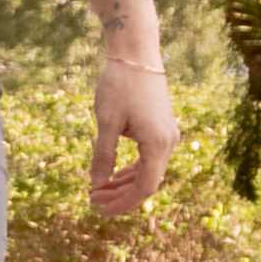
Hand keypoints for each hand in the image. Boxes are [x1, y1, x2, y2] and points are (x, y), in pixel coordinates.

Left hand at [88, 44, 176, 213]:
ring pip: (148, 171)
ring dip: (124, 183)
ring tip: (98, 191)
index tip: (98, 208)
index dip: (122, 202)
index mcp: (158, 143)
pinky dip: (131, 169)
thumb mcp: (106, 122)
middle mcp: (168, 142)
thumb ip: (102, 156)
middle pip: (147, 182)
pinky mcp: (161, 128)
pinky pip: (148, 158)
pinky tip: (113, 176)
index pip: (145, 187)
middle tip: (92, 201)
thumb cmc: (120, 84)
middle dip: (120, 195)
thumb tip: (97, 185)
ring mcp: (167, 135)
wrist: (136, 54)